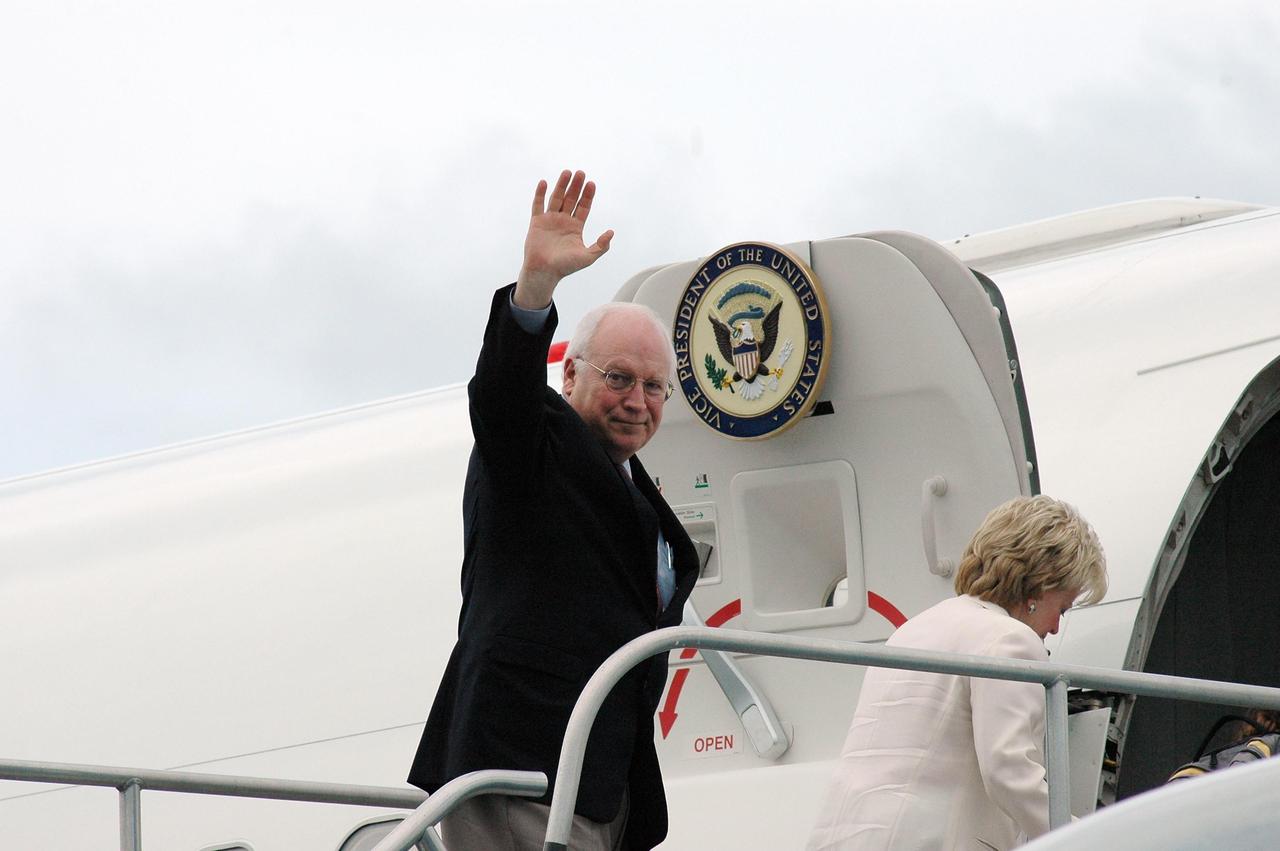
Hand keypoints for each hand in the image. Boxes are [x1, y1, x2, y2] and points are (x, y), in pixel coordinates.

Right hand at [514, 169, 613, 308]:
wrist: (544, 272)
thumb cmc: (565, 267)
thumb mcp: (588, 257)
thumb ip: (601, 246)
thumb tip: (611, 232)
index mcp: (575, 227)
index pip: (583, 207)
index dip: (588, 195)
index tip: (592, 184)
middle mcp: (563, 221)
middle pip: (571, 199)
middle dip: (576, 186)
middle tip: (581, 173)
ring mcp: (549, 220)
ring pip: (556, 198)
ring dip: (561, 185)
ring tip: (567, 172)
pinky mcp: (537, 222)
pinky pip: (538, 205)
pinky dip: (540, 194)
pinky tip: (544, 182)